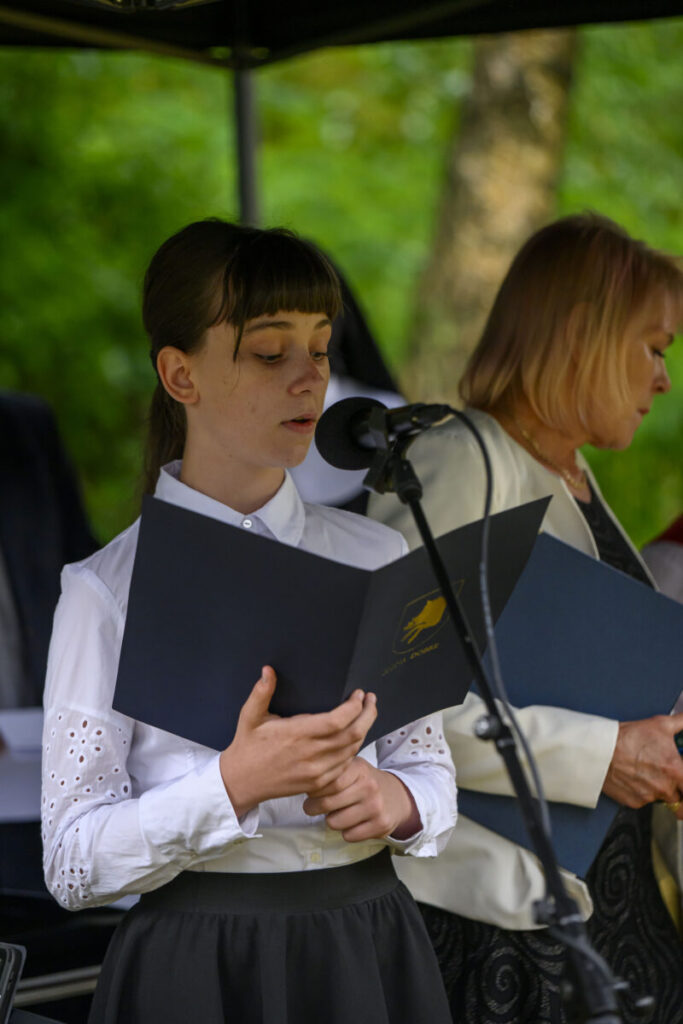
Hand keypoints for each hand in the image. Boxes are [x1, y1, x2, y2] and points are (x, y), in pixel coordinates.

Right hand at [219, 667, 376, 817]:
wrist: (241, 782)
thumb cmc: (247, 746)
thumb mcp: (249, 717)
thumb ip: (261, 693)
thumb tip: (268, 669)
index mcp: (296, 734)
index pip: (337, 720)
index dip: (354, 707)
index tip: (359, 693)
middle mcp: (310, 755)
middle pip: (353, 735)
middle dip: (368, 715)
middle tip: (371, 700)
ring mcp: (316, 772)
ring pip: (352, 750)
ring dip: (364, 731)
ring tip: (366, 714)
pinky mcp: (317, 784)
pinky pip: (345, 765)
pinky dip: (354, 749)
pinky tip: (354, 737)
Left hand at [303, 757, 421, 841]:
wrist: (396, 796)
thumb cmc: (364, 783)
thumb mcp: (352, 769)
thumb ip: (331, 773)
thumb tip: (302, 781)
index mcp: (358, 769)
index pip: (326, 782)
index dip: (313, 791)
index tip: (309, 793)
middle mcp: (369, 786)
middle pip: (326, 804)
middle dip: (313, 808)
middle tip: (312, 807)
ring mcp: (376, 806)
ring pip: (334, 823)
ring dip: (331, 821)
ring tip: (338, 813)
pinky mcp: (380, 825)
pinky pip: (348, 836)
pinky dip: (346, 832)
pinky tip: (352, 822)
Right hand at [602, 713, 682, 818]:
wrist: (601, 749)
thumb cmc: (628, 737)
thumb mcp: (660, 725)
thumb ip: (681, 722)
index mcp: (675, 771)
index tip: (681, 779)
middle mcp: (664, 787)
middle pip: (678, 796)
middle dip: (674, 787)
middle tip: (664, 775)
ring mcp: (649, 797)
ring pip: (660, 798)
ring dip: (656, 789)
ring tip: (644, 771)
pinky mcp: (634, 802)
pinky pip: (643, 801)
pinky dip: (640, 792)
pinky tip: (633, 777)